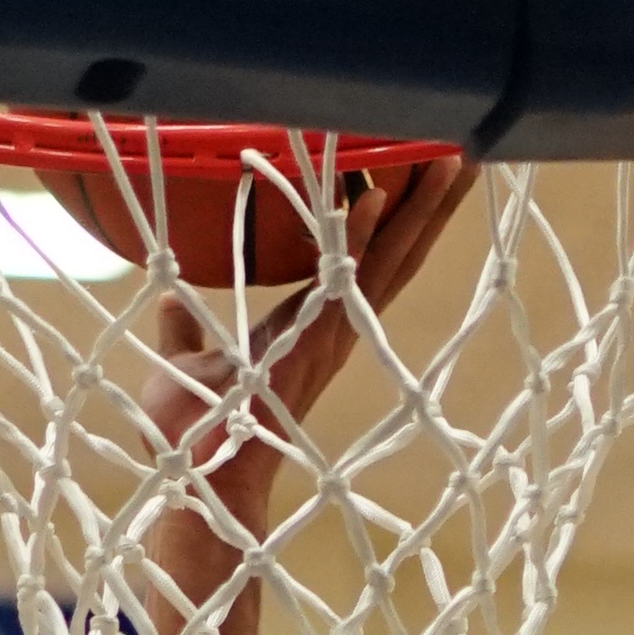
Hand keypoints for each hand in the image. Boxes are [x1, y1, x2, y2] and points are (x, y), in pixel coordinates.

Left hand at [131, 146, 478, 568]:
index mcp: (307, 323)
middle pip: (394, 254)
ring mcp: (329, 336)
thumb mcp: (185, 363)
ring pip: (388, 262)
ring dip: (421, 211)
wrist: (197, 484)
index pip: (361, 259)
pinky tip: (379, 195)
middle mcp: (331, 327)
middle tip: (463, 150)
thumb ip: (185, 330)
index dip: (392, 216)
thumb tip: (170, 298)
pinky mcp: (315, 344)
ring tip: (455, 159)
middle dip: (429, 204)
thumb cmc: (191, 436)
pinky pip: (346, 280)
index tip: (417, 171)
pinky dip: (362, 237)